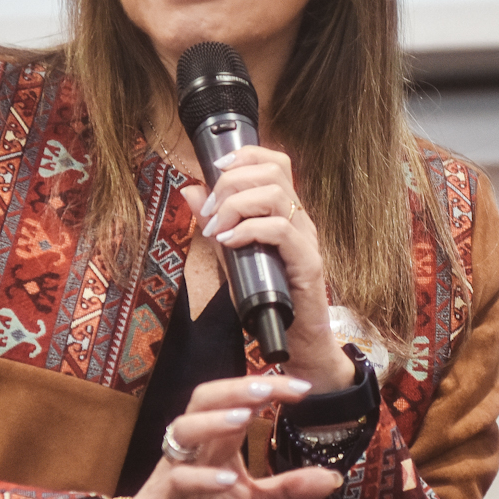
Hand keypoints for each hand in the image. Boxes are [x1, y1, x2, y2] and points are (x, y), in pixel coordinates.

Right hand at [75, 374, 342, 498]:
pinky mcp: (164, 495)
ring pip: (183, 429)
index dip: (266, 388)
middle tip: (269, 388)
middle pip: (204, 399)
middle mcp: (194, 445)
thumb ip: (288, 487)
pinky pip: (178, 478)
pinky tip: (227, 479)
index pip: (237, 399)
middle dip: (236, 388)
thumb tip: (334, 478)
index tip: (303, 388)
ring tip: (242, 418)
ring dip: (213, 421)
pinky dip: (202, 477)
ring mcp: (175, 467)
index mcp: (215, 439)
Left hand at [180, 145, 353, 390]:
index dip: (245, 155)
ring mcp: (306, 240)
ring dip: (236, 206)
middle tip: (210, 211)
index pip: (274, 162)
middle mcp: (299, 219)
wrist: (296, 343)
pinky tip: (230, 244)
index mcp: (285, 212)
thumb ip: (214, 224)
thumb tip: (191, 190)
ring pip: (276, 195)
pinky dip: (249, 230)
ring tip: (218, 229)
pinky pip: (280, 230)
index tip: (215, 170)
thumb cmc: (267, 301)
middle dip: (232, 182)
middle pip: (274, 170)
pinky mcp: (307, 263)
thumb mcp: (231, 257)